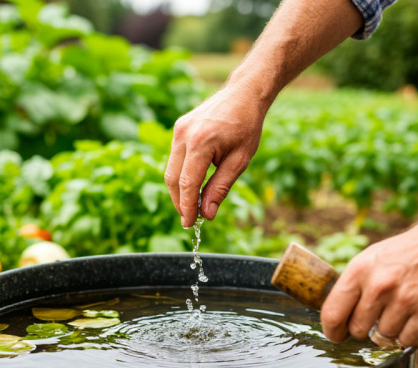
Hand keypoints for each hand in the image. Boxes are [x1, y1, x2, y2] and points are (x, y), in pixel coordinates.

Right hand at [165, 85, 267, 227]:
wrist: (244, 94)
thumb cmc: (247, 126)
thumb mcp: (239, 160)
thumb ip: (220, 187)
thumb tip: (207, 214)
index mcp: (201, 142)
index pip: (187, 183)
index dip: (187, 207)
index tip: (190, 224)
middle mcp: (184, 135)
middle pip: (172, 179)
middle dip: (180, 202)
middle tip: (190, 219)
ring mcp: (178, 130)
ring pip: (170, 169)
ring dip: (179, 190)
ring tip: (193, 205)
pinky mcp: (178, 128)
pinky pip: (175, 158)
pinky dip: (181, 175)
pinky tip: (194, 185)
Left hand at [320, 215, 417, 347]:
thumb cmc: (407, 251)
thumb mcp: (371, 258)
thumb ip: (354, 286)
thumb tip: (336, 318)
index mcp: (360, 270)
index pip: (332, 314)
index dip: (332, 331)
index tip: (337, 335)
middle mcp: (380, 286)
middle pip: (357, 330)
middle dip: (363, 329)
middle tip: (374, 319)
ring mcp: (405, 300)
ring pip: (382, 338)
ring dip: (388, 331)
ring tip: (398, 312)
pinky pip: (407, 342)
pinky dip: (409, 336)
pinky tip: (413, 319)